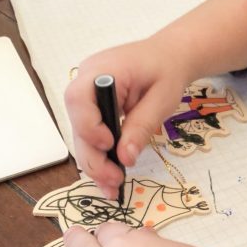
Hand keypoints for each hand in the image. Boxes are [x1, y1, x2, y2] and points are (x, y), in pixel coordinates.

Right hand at [65, 37, 191, 199]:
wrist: (168, 58)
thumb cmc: (166, 70)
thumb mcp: (161, 98)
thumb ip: (142, 125)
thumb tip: (124, 158)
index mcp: (101, 70)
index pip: (78, 99)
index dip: (89, 126)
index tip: (110, 144)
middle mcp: (85, 85)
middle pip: (77, 126)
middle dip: (93, 158)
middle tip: (114, 180)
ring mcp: (87, 100)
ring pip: (81, 139)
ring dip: (95, 166)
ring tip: (113, 188)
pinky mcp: (92, 114)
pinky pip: (91, 139)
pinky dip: (100, 160)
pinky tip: (109, 180)